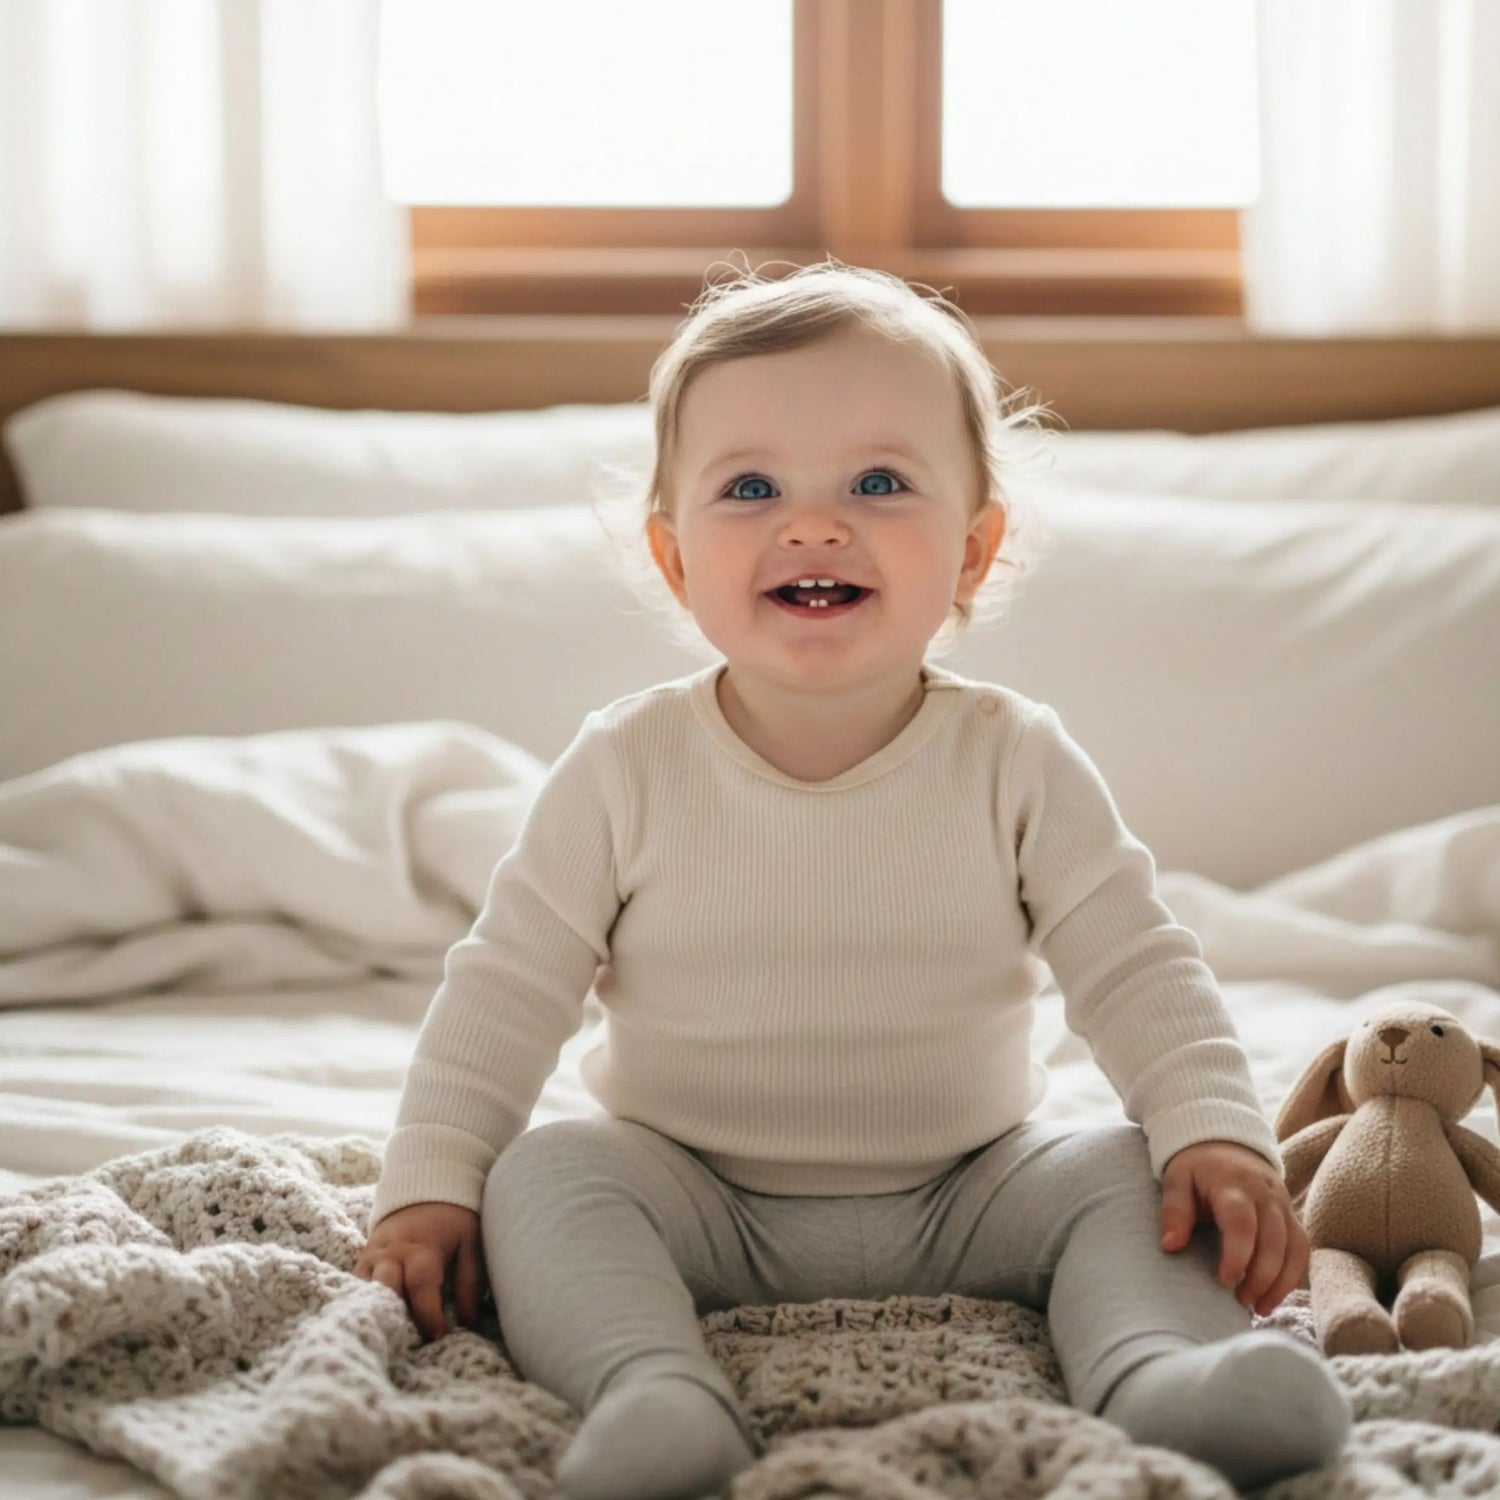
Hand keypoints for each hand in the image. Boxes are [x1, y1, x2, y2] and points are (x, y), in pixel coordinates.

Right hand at [354, 1200, 486, 1341]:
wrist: (422, 1193)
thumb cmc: (451, 1222)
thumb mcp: (469, 1242)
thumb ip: (469, 1282)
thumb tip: (468, 1322)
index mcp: (420, 1249)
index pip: (421, 1285)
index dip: (429, 1314)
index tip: (439, 1337)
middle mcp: (391, 1254)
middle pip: (386, 1290)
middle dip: (395, 1318)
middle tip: (408, 1345)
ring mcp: (371, 1259)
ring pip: (365, 1291)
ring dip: (375, 1315)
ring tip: (386, 1342)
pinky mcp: (361, 1264)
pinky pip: (356, 1288)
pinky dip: (362, 1306)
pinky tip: (368, 1328)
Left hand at [1159, 1139, 1308, 1316]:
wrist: (1227, 1142)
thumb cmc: (1197, 1166)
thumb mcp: (1176, 1179)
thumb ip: (1174, 1210)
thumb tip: (1170, 1247)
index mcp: (1234, 1184)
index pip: (1242, 1223)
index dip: (1237, 1255)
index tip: (1224, 1281)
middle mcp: (1265, 1195)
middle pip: (1274, 1240)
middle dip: (1261, 1277)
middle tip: (1242, 1303)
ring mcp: (1283, 1205)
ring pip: (1295, 1248)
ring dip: (1281, 1282)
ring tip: (1260, 1308)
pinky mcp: (1291, 1216)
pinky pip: (1302, 1249)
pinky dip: (1294, 1275)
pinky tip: (1276, 1294)